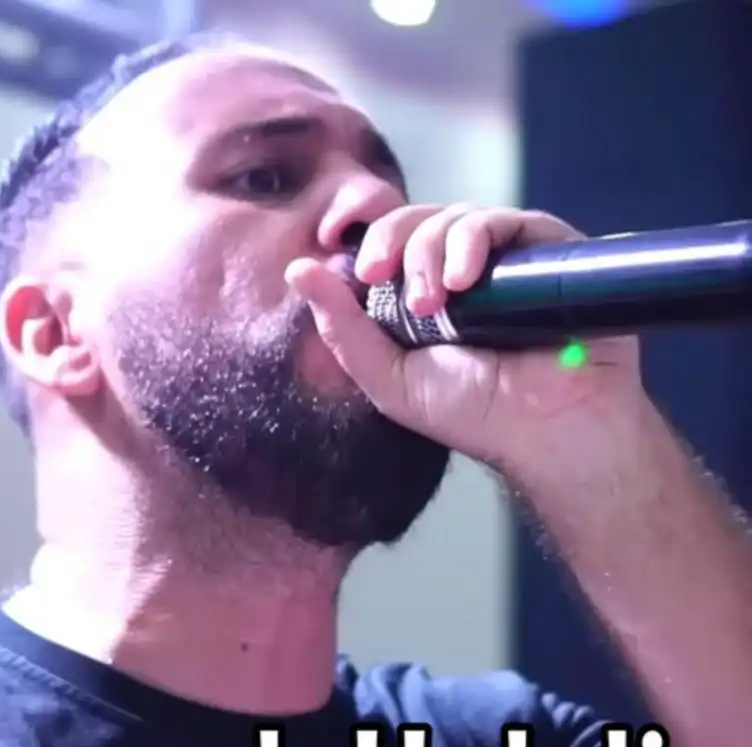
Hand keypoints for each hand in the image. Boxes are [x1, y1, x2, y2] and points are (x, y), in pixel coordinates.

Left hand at [286, 204, 643, 472]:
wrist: (548, 430)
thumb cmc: (472, 412)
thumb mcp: (388, 377)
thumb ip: (342, 329)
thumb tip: (297, 271)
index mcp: (423, 297)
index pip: (390, 247)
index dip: (372, 245)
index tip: (362, 270)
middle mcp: (463, 272)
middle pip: (418, 223)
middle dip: (395, 244)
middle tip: (386, 277)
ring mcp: (506, 260)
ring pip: (456, 218)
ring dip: (431, 249)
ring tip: (434, 302)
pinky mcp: (547, 250)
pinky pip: (506, 220)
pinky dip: (475, 238)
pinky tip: (463, 278)